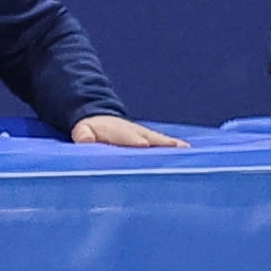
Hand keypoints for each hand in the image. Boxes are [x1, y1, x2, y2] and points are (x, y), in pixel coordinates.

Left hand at [71, 115, 185, 147]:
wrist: (101, 118)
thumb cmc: (92, 129)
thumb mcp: (83, 130)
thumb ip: (84, 135)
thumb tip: (85, 140)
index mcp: (118, 132)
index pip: (128, 137)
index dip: (135, 141)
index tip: (143, 144)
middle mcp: (135, 133)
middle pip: (150, 139)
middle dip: (160, 144)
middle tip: (174, 149)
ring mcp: (145, 135)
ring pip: (160, 140)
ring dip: (171, 145)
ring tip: (185, 150)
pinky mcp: (152, 139)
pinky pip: (164, 143)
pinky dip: (175, 147)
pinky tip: (187, 151)